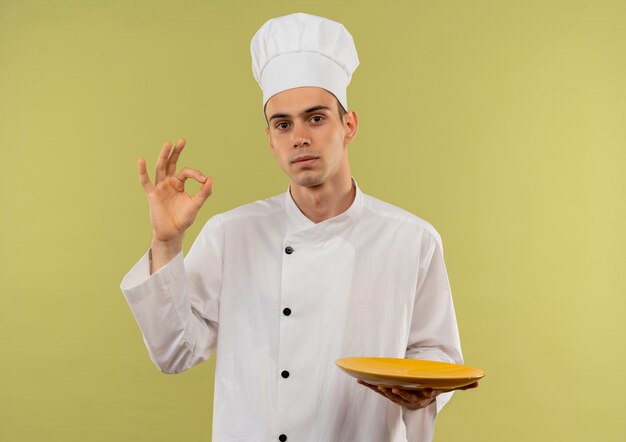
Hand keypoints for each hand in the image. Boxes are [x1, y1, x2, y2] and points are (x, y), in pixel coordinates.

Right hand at [138, 139, 212, 242]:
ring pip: (160, 168)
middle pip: (171, 164)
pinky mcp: (152, 195)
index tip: (203, 180)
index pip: (186, 172)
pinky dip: (143, 172)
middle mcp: (168, 183)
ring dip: (164, 156)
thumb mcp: (196, 204)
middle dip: (176, 152)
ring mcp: (159, 188)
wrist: (173, 232)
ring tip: (168, 144)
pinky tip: (142, 160)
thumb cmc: (183, 219)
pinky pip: (146, 182)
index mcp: (179, 184)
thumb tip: (210, 179)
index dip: (195, 174)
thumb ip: (204, 193)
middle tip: (181, 140)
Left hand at [357, 379, 478, 410]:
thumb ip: (461, 384)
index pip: (417, 395)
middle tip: (387, 388)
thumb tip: (479, 381)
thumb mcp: (445, 387)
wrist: (419, 399)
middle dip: (393, 392)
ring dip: (378, 389)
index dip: (410, 393)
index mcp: (423, 395)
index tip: (403, 389)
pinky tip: (358, 379)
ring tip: (369, 383)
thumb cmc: (431, 389)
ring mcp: (398, 397)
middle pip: (401, 396)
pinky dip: (368, 385)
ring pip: (387, 394)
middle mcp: (410, 398)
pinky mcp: (387, 393)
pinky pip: (377, 389)